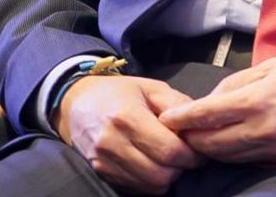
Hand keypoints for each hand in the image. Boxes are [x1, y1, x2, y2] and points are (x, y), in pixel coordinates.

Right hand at [56, 76, 205, 193]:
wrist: (76, 102)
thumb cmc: (118, 92)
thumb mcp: (151, 87)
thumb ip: (177, 105)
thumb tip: (199, 125)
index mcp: (128, 117)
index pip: (169, 150)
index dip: (191, 155)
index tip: (199, 150)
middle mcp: (113, 142)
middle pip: (161, 174)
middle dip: (181, 168)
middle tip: (187, 156)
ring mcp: (104, 160)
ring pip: (149, 185)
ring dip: (166, 176)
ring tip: (170, 159)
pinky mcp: (101, 172)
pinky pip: (135, 187)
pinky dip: (150, 180)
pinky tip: (152, 163)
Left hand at [157, 54, 275, 163]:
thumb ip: (240, 82)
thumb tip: (213, 99)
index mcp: (260, 99)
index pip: (208, 114)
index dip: (183, 118)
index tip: (167, 118)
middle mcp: (263, 128)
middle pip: (212, 144)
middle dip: (190, 139)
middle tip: (177, 131)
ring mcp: (274, 147)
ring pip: (227, 157)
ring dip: (208, 150)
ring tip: (196, 139)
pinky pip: (247, 160)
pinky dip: (230, 155)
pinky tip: (225, 145)